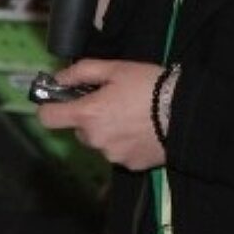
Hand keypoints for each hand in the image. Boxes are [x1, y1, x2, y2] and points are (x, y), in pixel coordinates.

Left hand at [34, 59, 165, 170]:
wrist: (186, 112)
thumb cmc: (148, 85)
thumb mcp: (114, 68)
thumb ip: (80, 72)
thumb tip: (57, 78)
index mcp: (87, 115)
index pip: (48, 118)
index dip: (51, 107)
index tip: (62, 100)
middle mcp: (95, 140)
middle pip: (79, 130)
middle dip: (90, 117)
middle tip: (113, 101)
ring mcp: (112, 156)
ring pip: (100, 142)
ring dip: (108, 130)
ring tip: (133, 115)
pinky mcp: (130, 166)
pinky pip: (118, 152)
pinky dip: (125, 142)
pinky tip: (143, 129)